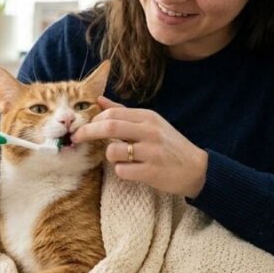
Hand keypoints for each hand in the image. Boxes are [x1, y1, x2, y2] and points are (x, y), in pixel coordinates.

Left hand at [72, 96, 207, 197]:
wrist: (197, 169)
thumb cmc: (169, 145)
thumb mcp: (150, 123)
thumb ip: (123, 113)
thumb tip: (99, 100)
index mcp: (148, 117)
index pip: (112, 114)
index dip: (93, 121)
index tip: (83, 128)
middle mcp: (149, 131)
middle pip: (109, 127)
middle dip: (87, 133)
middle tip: (76, 139)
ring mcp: (151, 152)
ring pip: (113, 152)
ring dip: (110, 156)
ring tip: (122, 158)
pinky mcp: (151, 172)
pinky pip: (122, 171)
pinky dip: (121, 171)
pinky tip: (133, 170)